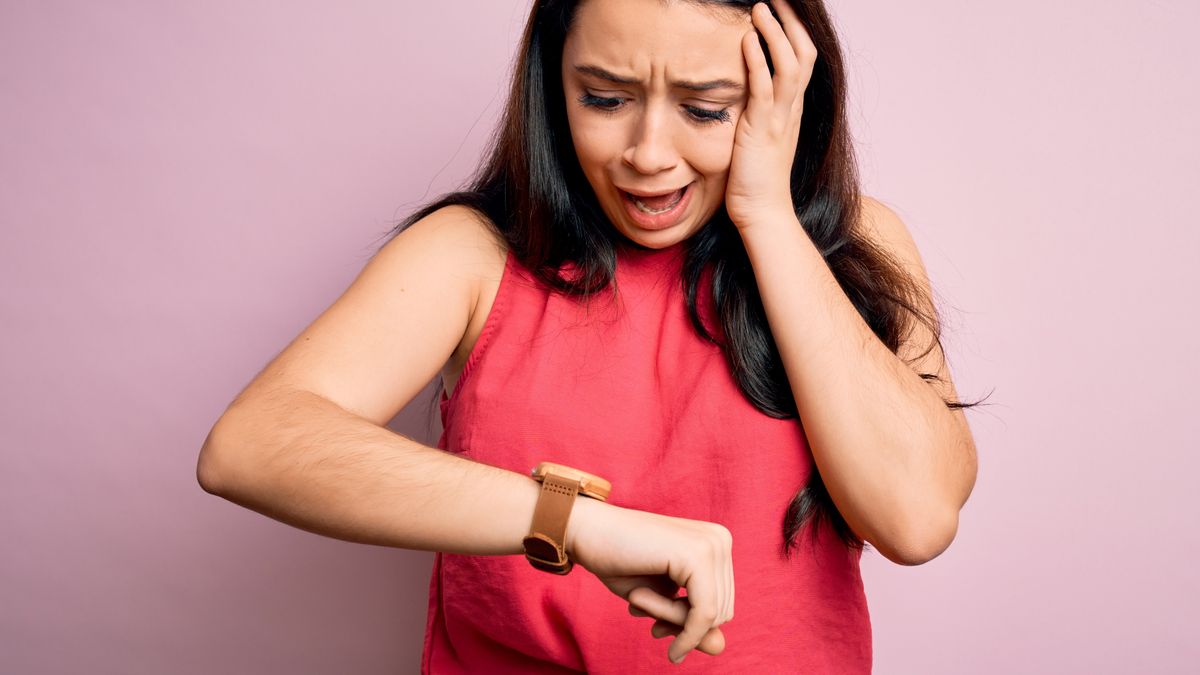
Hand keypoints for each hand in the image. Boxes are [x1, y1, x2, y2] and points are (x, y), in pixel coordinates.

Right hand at [567, 499, 734, 664]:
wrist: (586, 529)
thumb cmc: (620, 562)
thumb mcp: (661, 601)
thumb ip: (692, 624)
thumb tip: (721, 649)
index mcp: (716, 545)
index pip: (721, 605)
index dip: (687, 623)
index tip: (656, 625)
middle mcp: (720, 540)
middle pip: (721, 612)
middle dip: (679, 622)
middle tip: (639, 607)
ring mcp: (712, 544)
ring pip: (710, 615)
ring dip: (669, 618)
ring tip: (636, 597)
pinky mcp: (697, 554)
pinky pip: (701, 613)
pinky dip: (676, 626)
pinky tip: (637, 605)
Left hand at [724, 1, 818, 228]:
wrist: (762, 212)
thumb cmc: (756, 180)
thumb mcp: (760, 137)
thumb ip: (759, 113)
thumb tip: (747, 93)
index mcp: (792, 110)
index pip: (802, 60)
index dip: (795, 33)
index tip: (783, 10)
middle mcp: (791, 109)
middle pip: (803, 54)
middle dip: (791, 22)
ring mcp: (780, 118)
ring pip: (789, 64)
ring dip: (774, 32)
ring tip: (760, 8)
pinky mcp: (762, 129)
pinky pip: (764, 88)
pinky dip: (757, 61)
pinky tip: (747, 40)